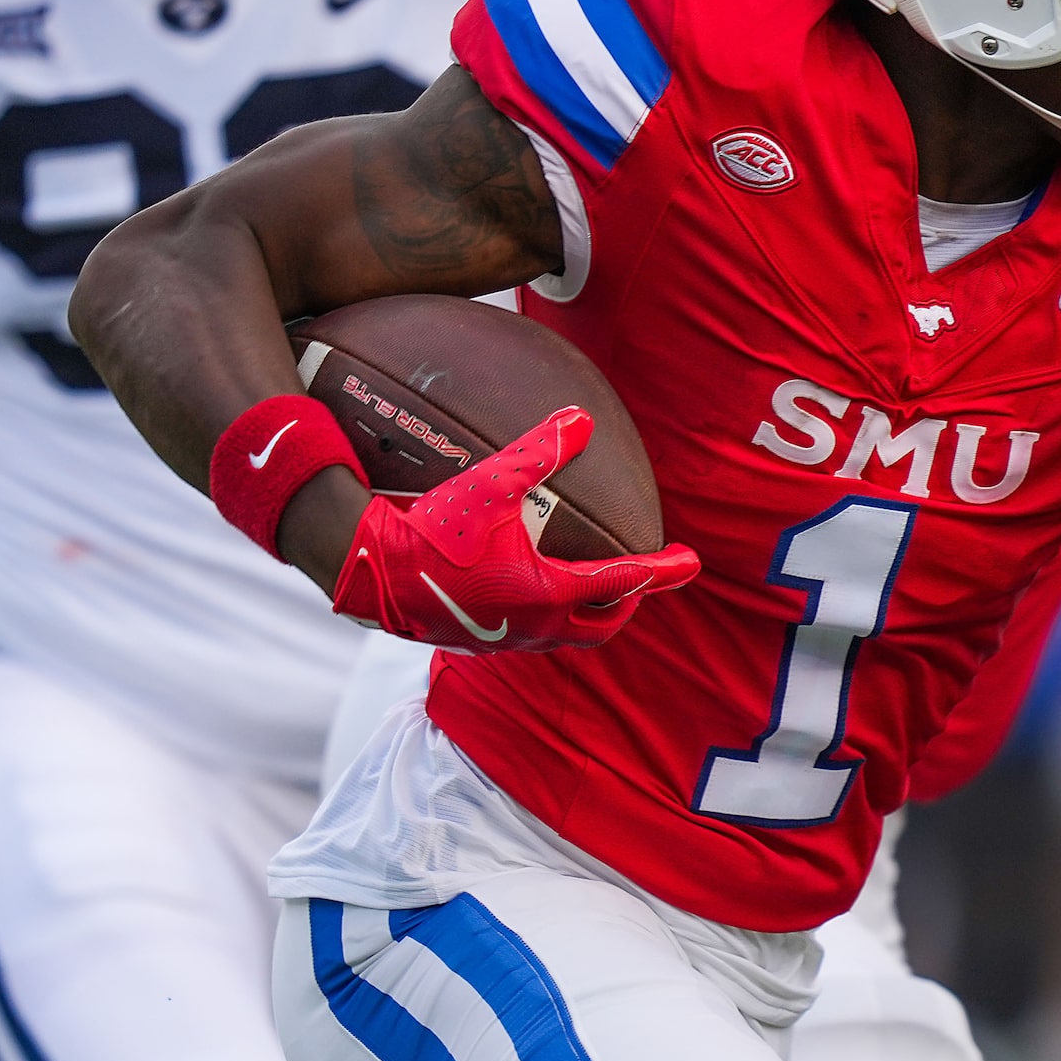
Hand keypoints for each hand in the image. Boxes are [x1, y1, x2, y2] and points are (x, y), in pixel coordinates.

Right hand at [331, 407, 699, 653]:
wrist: (370, 572)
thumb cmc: (432, 530)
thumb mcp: (490, 483)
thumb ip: (539, 452)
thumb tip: (581, 420)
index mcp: (548, 591)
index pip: (623, 581)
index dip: (662, 570)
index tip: (690, 562)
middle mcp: (535, 624)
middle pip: (602, 623)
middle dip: (628, 602)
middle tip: (642, 578)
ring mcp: (506, 639)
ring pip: (566, 634)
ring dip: (589, 612)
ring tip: (594, 586)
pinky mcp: (477, 641)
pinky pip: (531, 633)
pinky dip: (550, 614)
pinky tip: (530, 588)